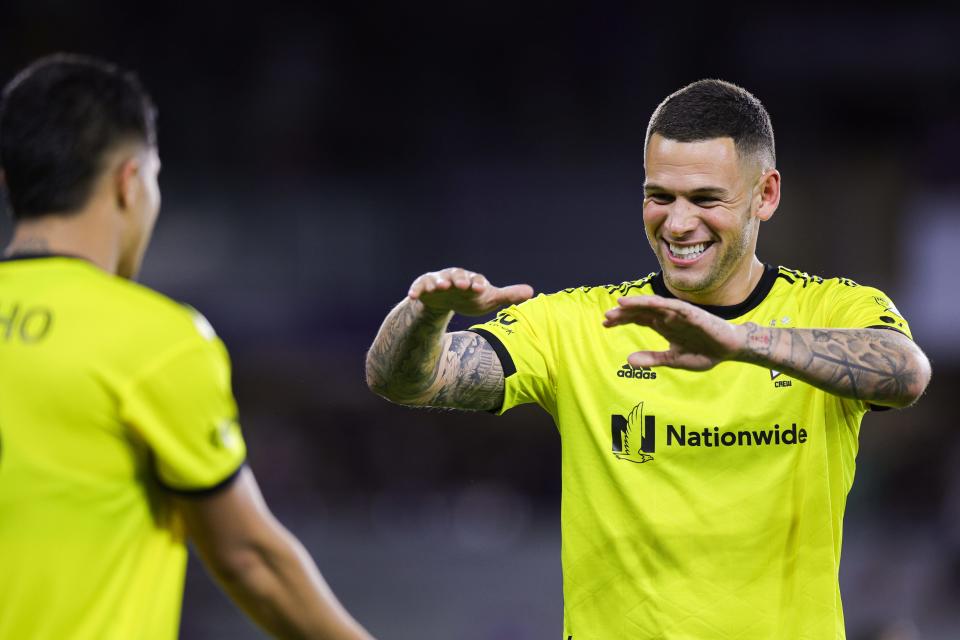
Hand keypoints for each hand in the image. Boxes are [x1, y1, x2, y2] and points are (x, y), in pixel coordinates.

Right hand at [408, 268, 533, 315]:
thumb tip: (532, 292)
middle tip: (461, 285)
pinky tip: (413, 296)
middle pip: (458, 276)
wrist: (444, 301)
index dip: (478, 283)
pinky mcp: (424, 286)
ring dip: (439, 282)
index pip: (476, 280)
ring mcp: (438, 281)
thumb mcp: (488, 299)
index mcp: (472, 280)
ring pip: (438, 279)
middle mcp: (455, 277)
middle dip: (459, 279)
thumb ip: (507, 296)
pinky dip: (417, 290)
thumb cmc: (469, 298)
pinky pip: (420, 287)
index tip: (480, 288)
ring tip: (440, 287)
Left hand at [603, 295, 744, 370]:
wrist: (730, 350)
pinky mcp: (690, 313)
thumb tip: (627, 361)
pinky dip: (657, 302)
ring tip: (619, 304)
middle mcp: (668, 317)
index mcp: (664, 327)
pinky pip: (671, 305)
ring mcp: (678, 314)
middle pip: (641, 311)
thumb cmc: (704, 352)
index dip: (622, 320)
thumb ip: (652, 359)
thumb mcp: (673, 360)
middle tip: (606, 317)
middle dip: (623, 313)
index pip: (638, 319)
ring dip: (636, 304)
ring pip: (653, 305)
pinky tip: (644, 302)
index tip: (605, 323)